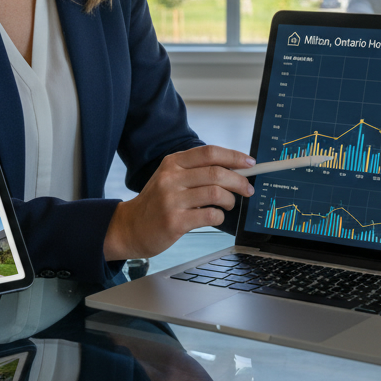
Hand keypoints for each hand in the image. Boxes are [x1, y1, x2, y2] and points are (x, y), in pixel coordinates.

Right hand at [103, 145, 255, 260]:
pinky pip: (210, 215)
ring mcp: (172, 200)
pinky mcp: (175, 221)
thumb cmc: (157, 202)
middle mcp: (171, 178)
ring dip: (230, 200)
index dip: (234, 156)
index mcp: (173, 163)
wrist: (130, 227)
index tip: (250, 163)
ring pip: (216, 193)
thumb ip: (197, 171)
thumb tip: (235, 170)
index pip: (209, 153)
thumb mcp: (171, 178)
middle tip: (247, 189)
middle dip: (239, 181)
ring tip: (229, 205)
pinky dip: (220, 216)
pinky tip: (216, 217)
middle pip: (216, 173)